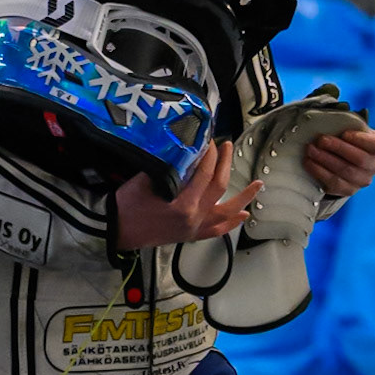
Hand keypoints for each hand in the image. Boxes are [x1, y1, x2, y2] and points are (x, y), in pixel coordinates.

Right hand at [116, 141, 260, 250]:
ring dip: (243, 197)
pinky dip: (231, 223)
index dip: (210, 153)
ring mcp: (194, 228)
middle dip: (225, 163)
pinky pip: (216, 231)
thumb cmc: (127, 205)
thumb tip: (186, 149)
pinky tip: (243, 216)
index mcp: (183, 203)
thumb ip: (169, 166)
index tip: (209, 139)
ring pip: (226, 212)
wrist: (116, 230)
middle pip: (219, 186)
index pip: (205, 172)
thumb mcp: (146, 179)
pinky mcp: (190, 235)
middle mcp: (194, 217)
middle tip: (227, 146)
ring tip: (258, 184)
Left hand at [303, 125, 374, 195]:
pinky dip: (319, 172)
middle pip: (359, 159)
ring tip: (311, 150)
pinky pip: (334, 183)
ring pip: (345, 172)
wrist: (347, 160)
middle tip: (321, 140)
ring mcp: (363, 180)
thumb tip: (329, 111)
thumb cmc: (350, 139)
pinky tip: (309, 162)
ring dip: (325, 160)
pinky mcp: (348, 190)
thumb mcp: (354, 128)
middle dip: (337, 148)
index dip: (361, 140)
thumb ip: (348, 122)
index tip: (345, 133)